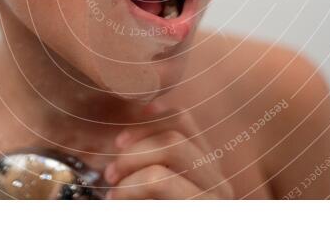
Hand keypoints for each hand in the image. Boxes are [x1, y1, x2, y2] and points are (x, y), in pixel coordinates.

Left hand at [103, 102, 234, 198]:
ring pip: (170, 148)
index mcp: (206, 171)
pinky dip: (130, 187)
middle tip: (109, 173)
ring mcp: (217, 197)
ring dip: (131, 166)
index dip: (148, 121)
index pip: (183, 121)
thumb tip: (146, 107)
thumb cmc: (150, 220)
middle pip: (175, 133)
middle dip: (135, 147)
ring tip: (112, 193)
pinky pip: (159, 180)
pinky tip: (118, 204)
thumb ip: (151, 159)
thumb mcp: (149, 193)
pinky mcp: (204, 210)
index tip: (119, 141)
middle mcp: (220, 181)